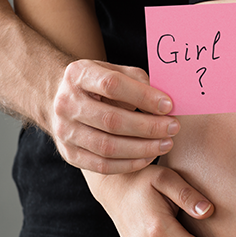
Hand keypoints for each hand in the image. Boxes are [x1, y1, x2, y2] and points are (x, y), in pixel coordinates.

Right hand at [50, 59, 179, 173]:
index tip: (168, 105)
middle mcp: (66, 103)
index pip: (112, 85)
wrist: (62, 98)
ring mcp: (64, 131)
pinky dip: (130, 164)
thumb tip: (164, 102)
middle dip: (148, 127)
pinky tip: (149, 156)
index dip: (143, 97)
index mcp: (78, 74)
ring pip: (108, 147)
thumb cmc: (98, 85)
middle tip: (173, 128)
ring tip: (166, 144)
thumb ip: (138, 81)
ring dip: (143, 148)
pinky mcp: (69, 154)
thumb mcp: (115, 71)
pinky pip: (103, 165)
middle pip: (111, 120)